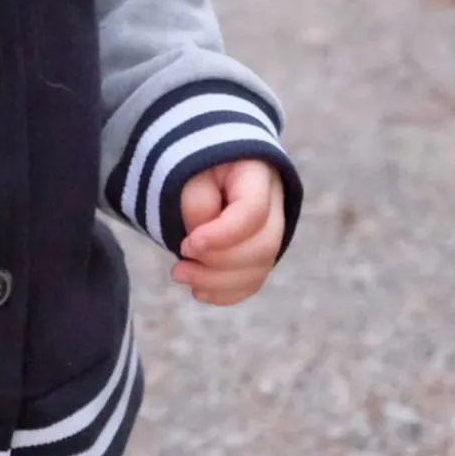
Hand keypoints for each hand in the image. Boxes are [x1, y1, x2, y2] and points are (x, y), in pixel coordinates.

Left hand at [171, 159, 284, 305]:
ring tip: (181, 275)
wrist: (206, 162)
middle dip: (219, 264)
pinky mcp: (260, 251)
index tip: (189, 244)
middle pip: (264, 246)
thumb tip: (202, 243)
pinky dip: (226, 293)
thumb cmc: (194, 162)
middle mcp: (274, 202)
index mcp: (258, 172)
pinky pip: (253, 280)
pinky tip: (199, 291)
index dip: (222, 236)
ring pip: (260, 268)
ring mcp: (271, 229)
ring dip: (218, 283)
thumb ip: (196, 201)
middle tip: (179, 265)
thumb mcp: (188, 167)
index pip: (253, 211)